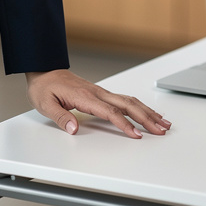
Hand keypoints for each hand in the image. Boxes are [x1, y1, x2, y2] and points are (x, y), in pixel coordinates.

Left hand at [26, 68, 171, 138]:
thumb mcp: (45, 103)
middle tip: (161, 131)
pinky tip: (147, 112)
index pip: (109, 112)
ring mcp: (99, 91)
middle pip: (126, 105)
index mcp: (84, 96)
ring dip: (146, 111)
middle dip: (145, 118)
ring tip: (162, 123)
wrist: (43, 69)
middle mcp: (95, 92)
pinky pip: (123, 99)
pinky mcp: (100, 93)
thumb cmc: (44, 87)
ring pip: (128, 100)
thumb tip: (74, 129)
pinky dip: (139, 106)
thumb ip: (60, 117)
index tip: (137, 135)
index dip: (124, 124)